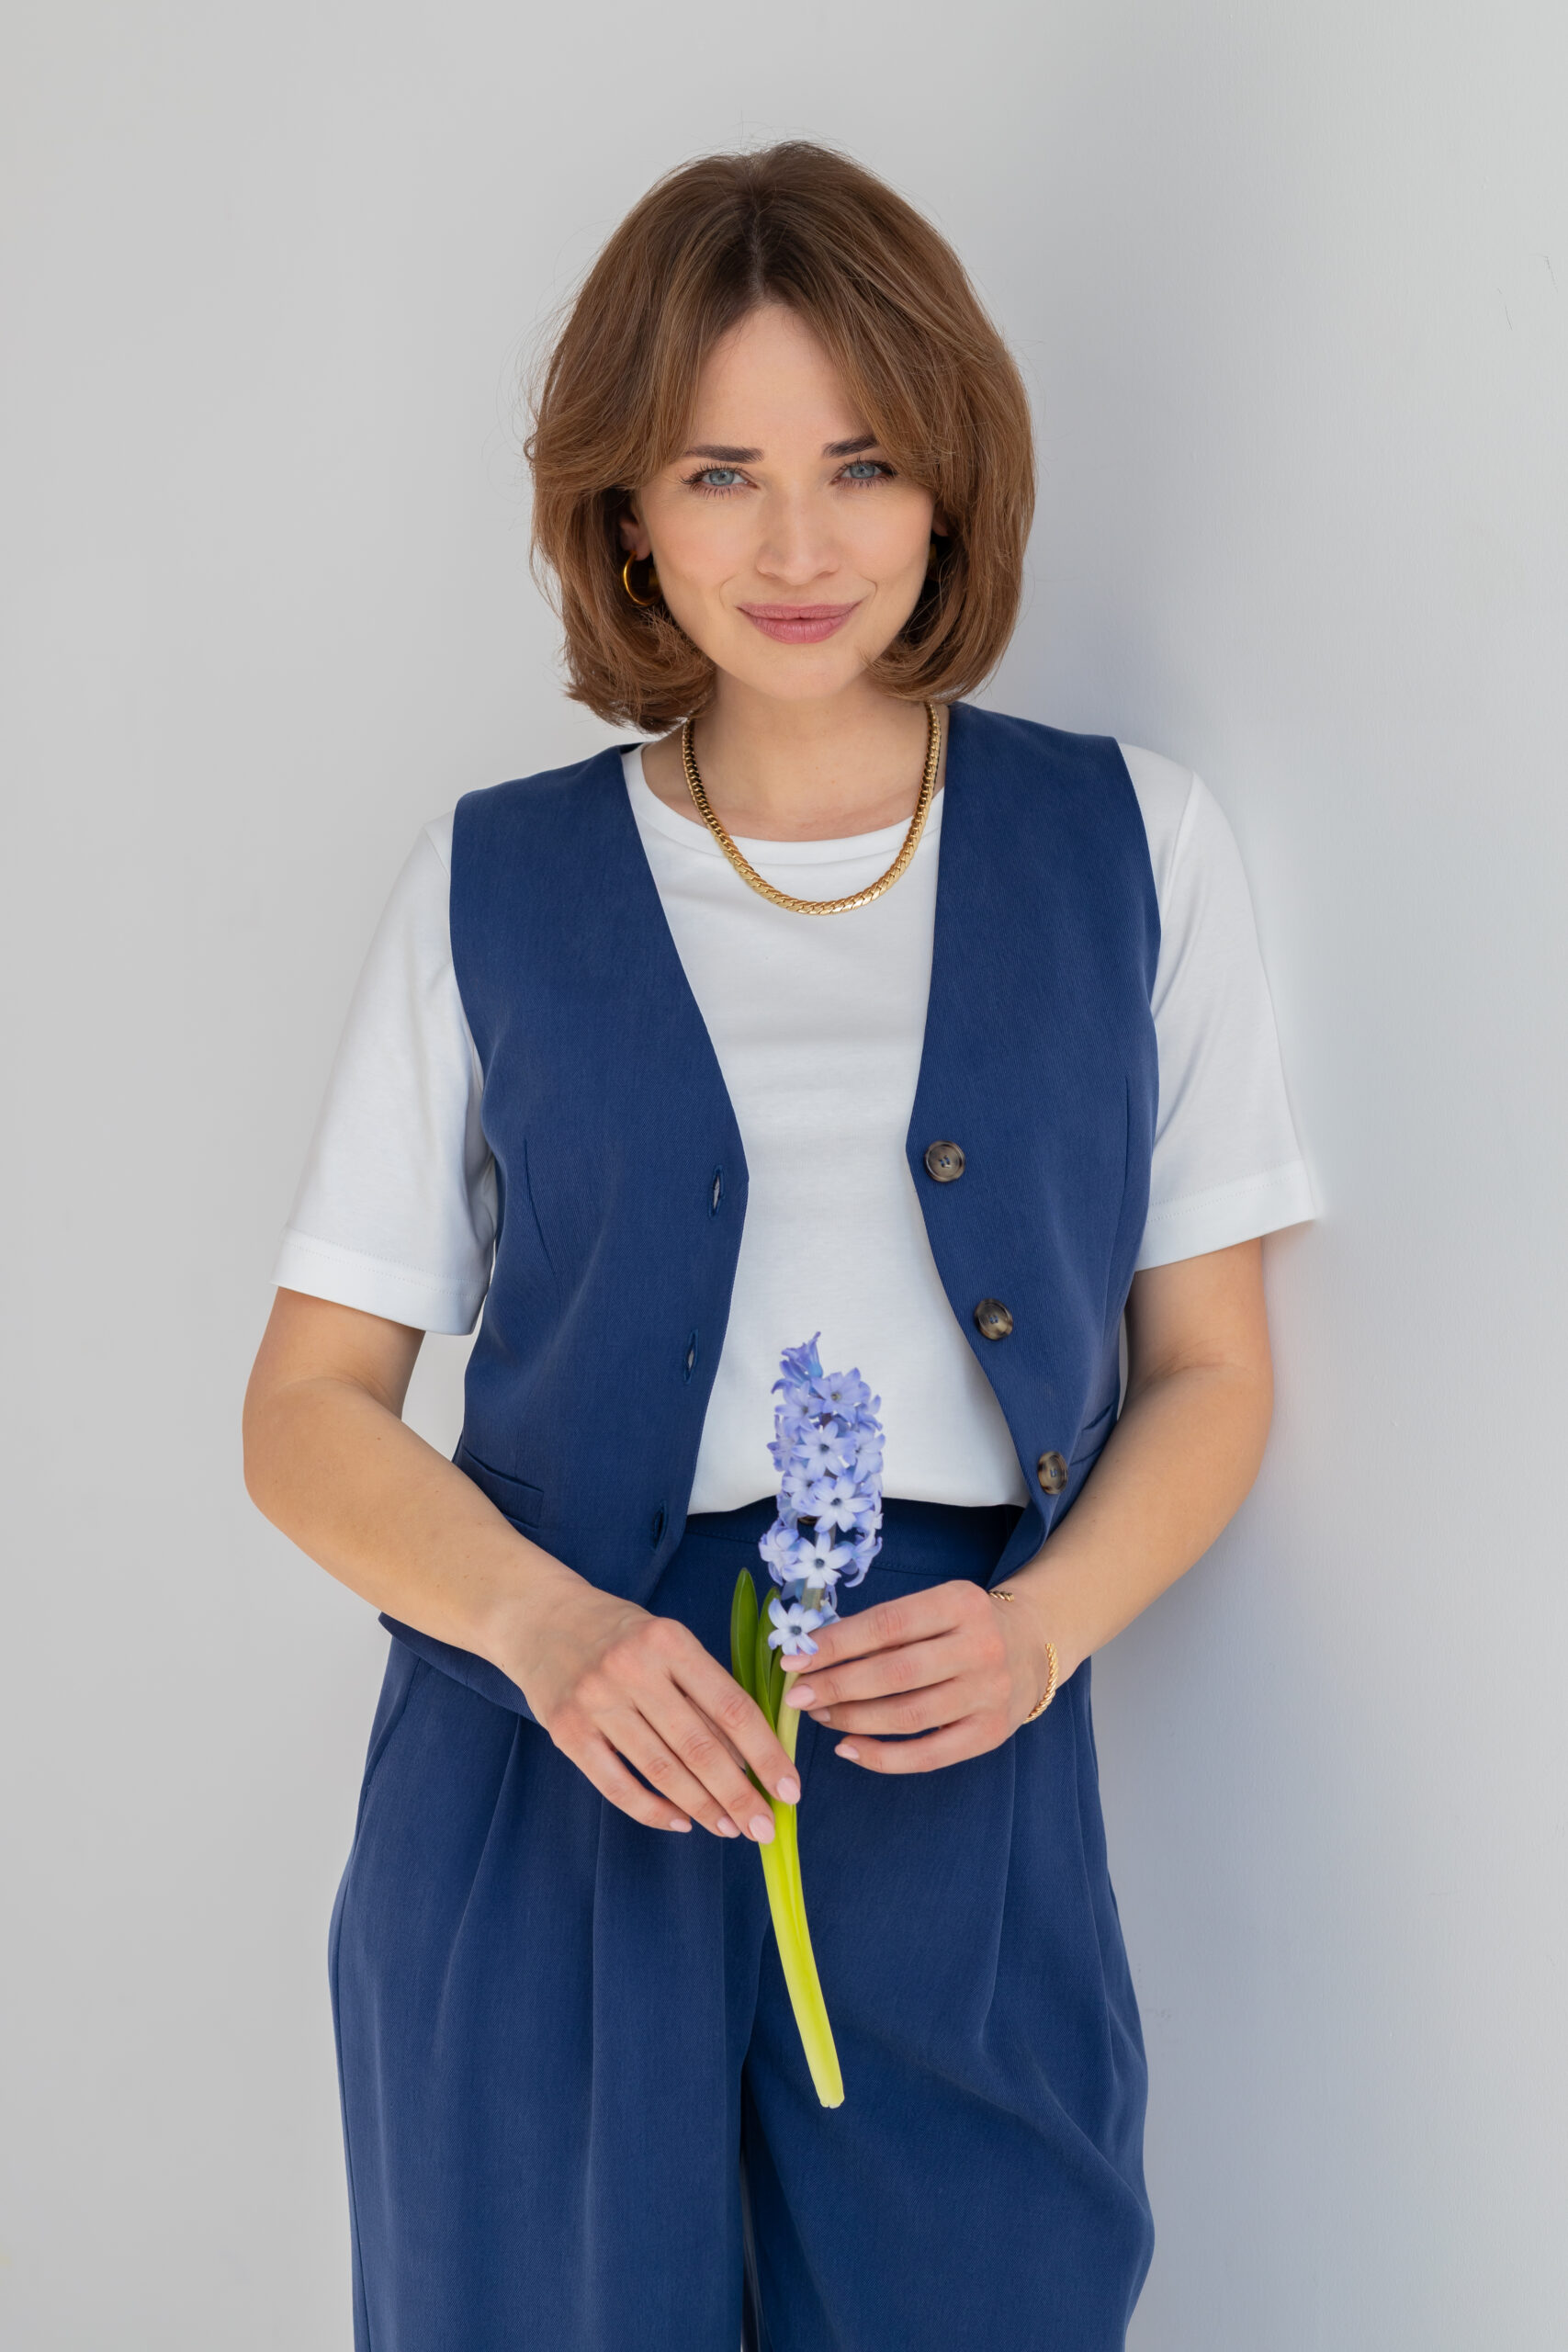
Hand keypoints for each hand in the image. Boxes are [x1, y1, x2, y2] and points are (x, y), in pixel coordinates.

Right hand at [504, 1572, 799, 1839]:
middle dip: (739, 1795)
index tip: (789, 1789)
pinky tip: (680, 1822)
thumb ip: (703, 1689)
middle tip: (765, 1827)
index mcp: (670, 1641)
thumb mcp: (667, 1641)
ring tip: (730, 1828)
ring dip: (702, 1807)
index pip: (731, 1707)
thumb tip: (750, 1755)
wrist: (539, 1617)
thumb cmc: (619, 1632)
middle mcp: (633, 1669)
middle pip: (699, 1747)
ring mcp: (596, 1702)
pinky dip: (653, 1811)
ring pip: (662, 1771)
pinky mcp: (567, 1731)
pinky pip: (617, 1786)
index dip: (765, 1754)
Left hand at [780, 1579, 1054, 1772]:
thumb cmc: (963, 1625)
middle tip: (798, 1695)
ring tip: (821, 1715)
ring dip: (853, 1719)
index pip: (887, 1625)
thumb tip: (812, 1651)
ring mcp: (990, 1693)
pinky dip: (882, 1757)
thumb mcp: (933, 1607)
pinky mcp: (991, 1734)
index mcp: (960, 1603)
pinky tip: (849, 1748)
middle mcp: (981, 1647)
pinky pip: (927, 1755)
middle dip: (837, 1686)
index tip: (794, 1659)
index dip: (835, 1644)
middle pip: (895, 1673)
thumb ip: (883, 1627)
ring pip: (908, 1716)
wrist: (1032, 1645)